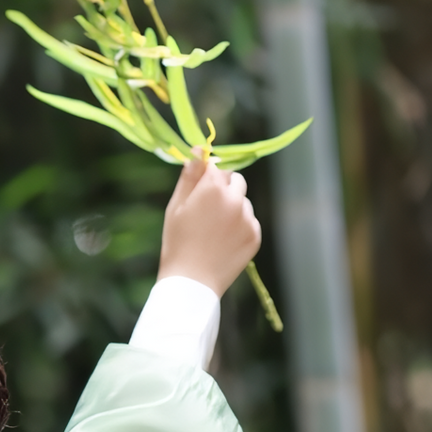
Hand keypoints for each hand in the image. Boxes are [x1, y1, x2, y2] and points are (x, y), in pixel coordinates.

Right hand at [157, 149, 261, 297]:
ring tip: (213, 232)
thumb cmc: (177, 243)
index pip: (216, 167)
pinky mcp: (255, 235)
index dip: (206, 177)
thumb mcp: (175, 207)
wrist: (191, 283)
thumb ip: (189, 176)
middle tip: (207, 211)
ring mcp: (248, 218)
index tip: (198, 192)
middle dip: (224, 189)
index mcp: (213, 188)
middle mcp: (235, 199)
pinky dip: (239, 227)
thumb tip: (199, 149)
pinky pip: (249, 221)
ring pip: (243, 201)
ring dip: (232, 208)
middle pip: (236, 180)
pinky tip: (223, 242)